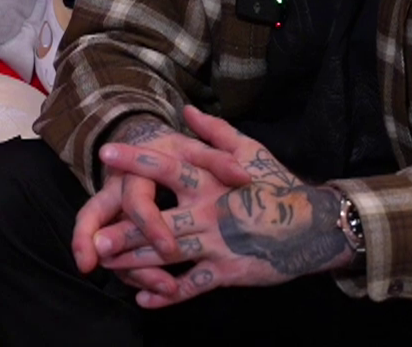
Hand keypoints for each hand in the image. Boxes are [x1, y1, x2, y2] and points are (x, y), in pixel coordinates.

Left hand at [94, 105, 355, 306]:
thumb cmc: (278, 185)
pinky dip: (168, 295)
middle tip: (95, 239)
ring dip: (137, 262)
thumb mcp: (250, 151)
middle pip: (160, 222)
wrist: (316, 226)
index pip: (168, 167)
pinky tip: (143, 300)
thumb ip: (214, 132)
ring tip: (107, 265)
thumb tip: (186, 110)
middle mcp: (210, 212)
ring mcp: (218, 244)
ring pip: (170, 255)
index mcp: (211, 180)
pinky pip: (194, 286)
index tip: (105, 155)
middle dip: (126, 232)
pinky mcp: (229, 271)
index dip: (137, 161)